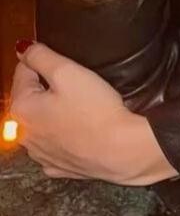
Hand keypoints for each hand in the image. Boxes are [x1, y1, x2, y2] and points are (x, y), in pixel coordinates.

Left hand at [10, 42, 177, 185]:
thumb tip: (23, 50)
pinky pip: (55, 141)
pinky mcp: (58, 166)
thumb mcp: (66, 71)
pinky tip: (79, 128)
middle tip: (76, 85)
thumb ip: (40, 55)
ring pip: (42, 120)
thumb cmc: (95, 110)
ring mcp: (40, 154)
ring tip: (80, 106)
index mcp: (21, 109)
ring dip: (54, 110)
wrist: (121, 150)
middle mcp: (24, 135)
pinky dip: (63, 132)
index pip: (23, 71)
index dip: (45, 61)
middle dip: (48, 87)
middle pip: (31, 96)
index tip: (66, 65)